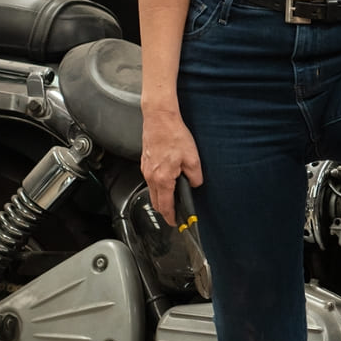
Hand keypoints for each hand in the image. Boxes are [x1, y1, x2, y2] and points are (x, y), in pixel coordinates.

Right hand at [141, 110, 202, 225]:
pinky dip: (157, 185)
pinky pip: (150, 179)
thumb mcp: (193, 158)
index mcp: (163, 179)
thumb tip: (195, 184)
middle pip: (156, 201)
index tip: (174, 222)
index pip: (165, 206)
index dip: (170, 217)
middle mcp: (151, 176)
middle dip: (164, 210)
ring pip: (152, 190)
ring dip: (161, 197)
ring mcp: (146, 169)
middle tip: (173, 213)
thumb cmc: (174, 135)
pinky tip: (166, 178)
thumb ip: (195, 176)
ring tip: (172, 196)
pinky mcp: (144, 161)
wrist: (160, 118)